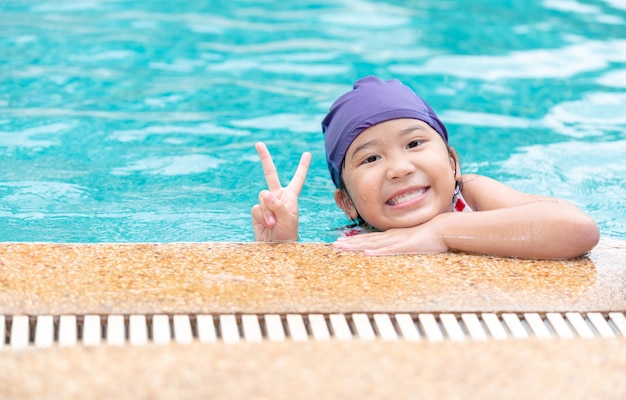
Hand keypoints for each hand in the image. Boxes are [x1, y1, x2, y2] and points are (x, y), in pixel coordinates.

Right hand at [251, 142, 310, 241]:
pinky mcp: (256, 211)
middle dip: (264, 158)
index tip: (307, 154)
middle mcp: (278, 196)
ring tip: (274, 223)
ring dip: (268, 210)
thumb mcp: (288, 219)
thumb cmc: (287, 234)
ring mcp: (265, 202)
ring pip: (263, 196)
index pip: (298, 178)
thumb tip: (265, 194)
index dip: (303, 167)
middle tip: (258, 144)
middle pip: (270, 174)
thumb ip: (277, 205)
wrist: (276, 247)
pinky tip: (267, 224)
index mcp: (291, 196)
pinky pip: (256, 207)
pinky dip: (263, 216)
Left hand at [332, 218, 448, 254]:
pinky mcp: (405, 246)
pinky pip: (389, 250)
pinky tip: (367, 253)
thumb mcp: (410, 239)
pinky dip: (377, 252)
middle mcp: (391, 237)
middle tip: (334, 245)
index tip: (341, 242)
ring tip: (343, 247)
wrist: (442, 228)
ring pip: (373, 244)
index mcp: (391, 235)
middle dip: (350, 243)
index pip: (369, 239)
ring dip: (357, 246)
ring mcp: (397, 241)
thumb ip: (400, 242)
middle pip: (366, 241)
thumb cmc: (428, 234)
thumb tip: (390, 247)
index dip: (354, 241)